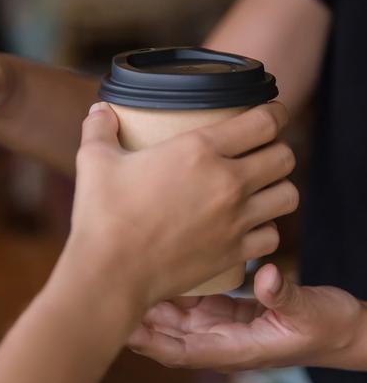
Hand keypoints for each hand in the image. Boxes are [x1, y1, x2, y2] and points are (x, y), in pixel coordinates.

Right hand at [57, 101, 297, 308]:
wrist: (111, 273)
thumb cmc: (103, 215)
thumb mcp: (94, 161)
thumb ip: (99, 128)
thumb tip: (100, 109)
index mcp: (199, 150)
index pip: (264, 122)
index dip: (275, 113)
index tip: (270, 114)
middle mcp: (227, 182)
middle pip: (285, 156)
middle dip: (276, 149)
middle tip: (259, 152)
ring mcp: (234, 220)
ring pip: (288, 195)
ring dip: (278, 187)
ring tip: (260, 188)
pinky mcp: (233, 253)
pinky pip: (273, 236)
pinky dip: (266, 229)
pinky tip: (248, 226)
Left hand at [128, 263, 366, 370]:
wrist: (339, 328)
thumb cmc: (327, 326)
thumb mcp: (310, 312)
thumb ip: (286, 297)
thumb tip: (267, 277)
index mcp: (235, 348)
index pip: (181, 350)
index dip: (150, 341)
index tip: (123, 327)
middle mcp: (220, 339)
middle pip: (167, 334)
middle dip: (137, 321)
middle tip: (108, 294)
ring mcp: (219, 324)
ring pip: (173, 318)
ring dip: (148, 304)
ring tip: (120, 280)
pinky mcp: (223, 310)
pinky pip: (189, 303)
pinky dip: (169, 290)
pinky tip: (153, 272)